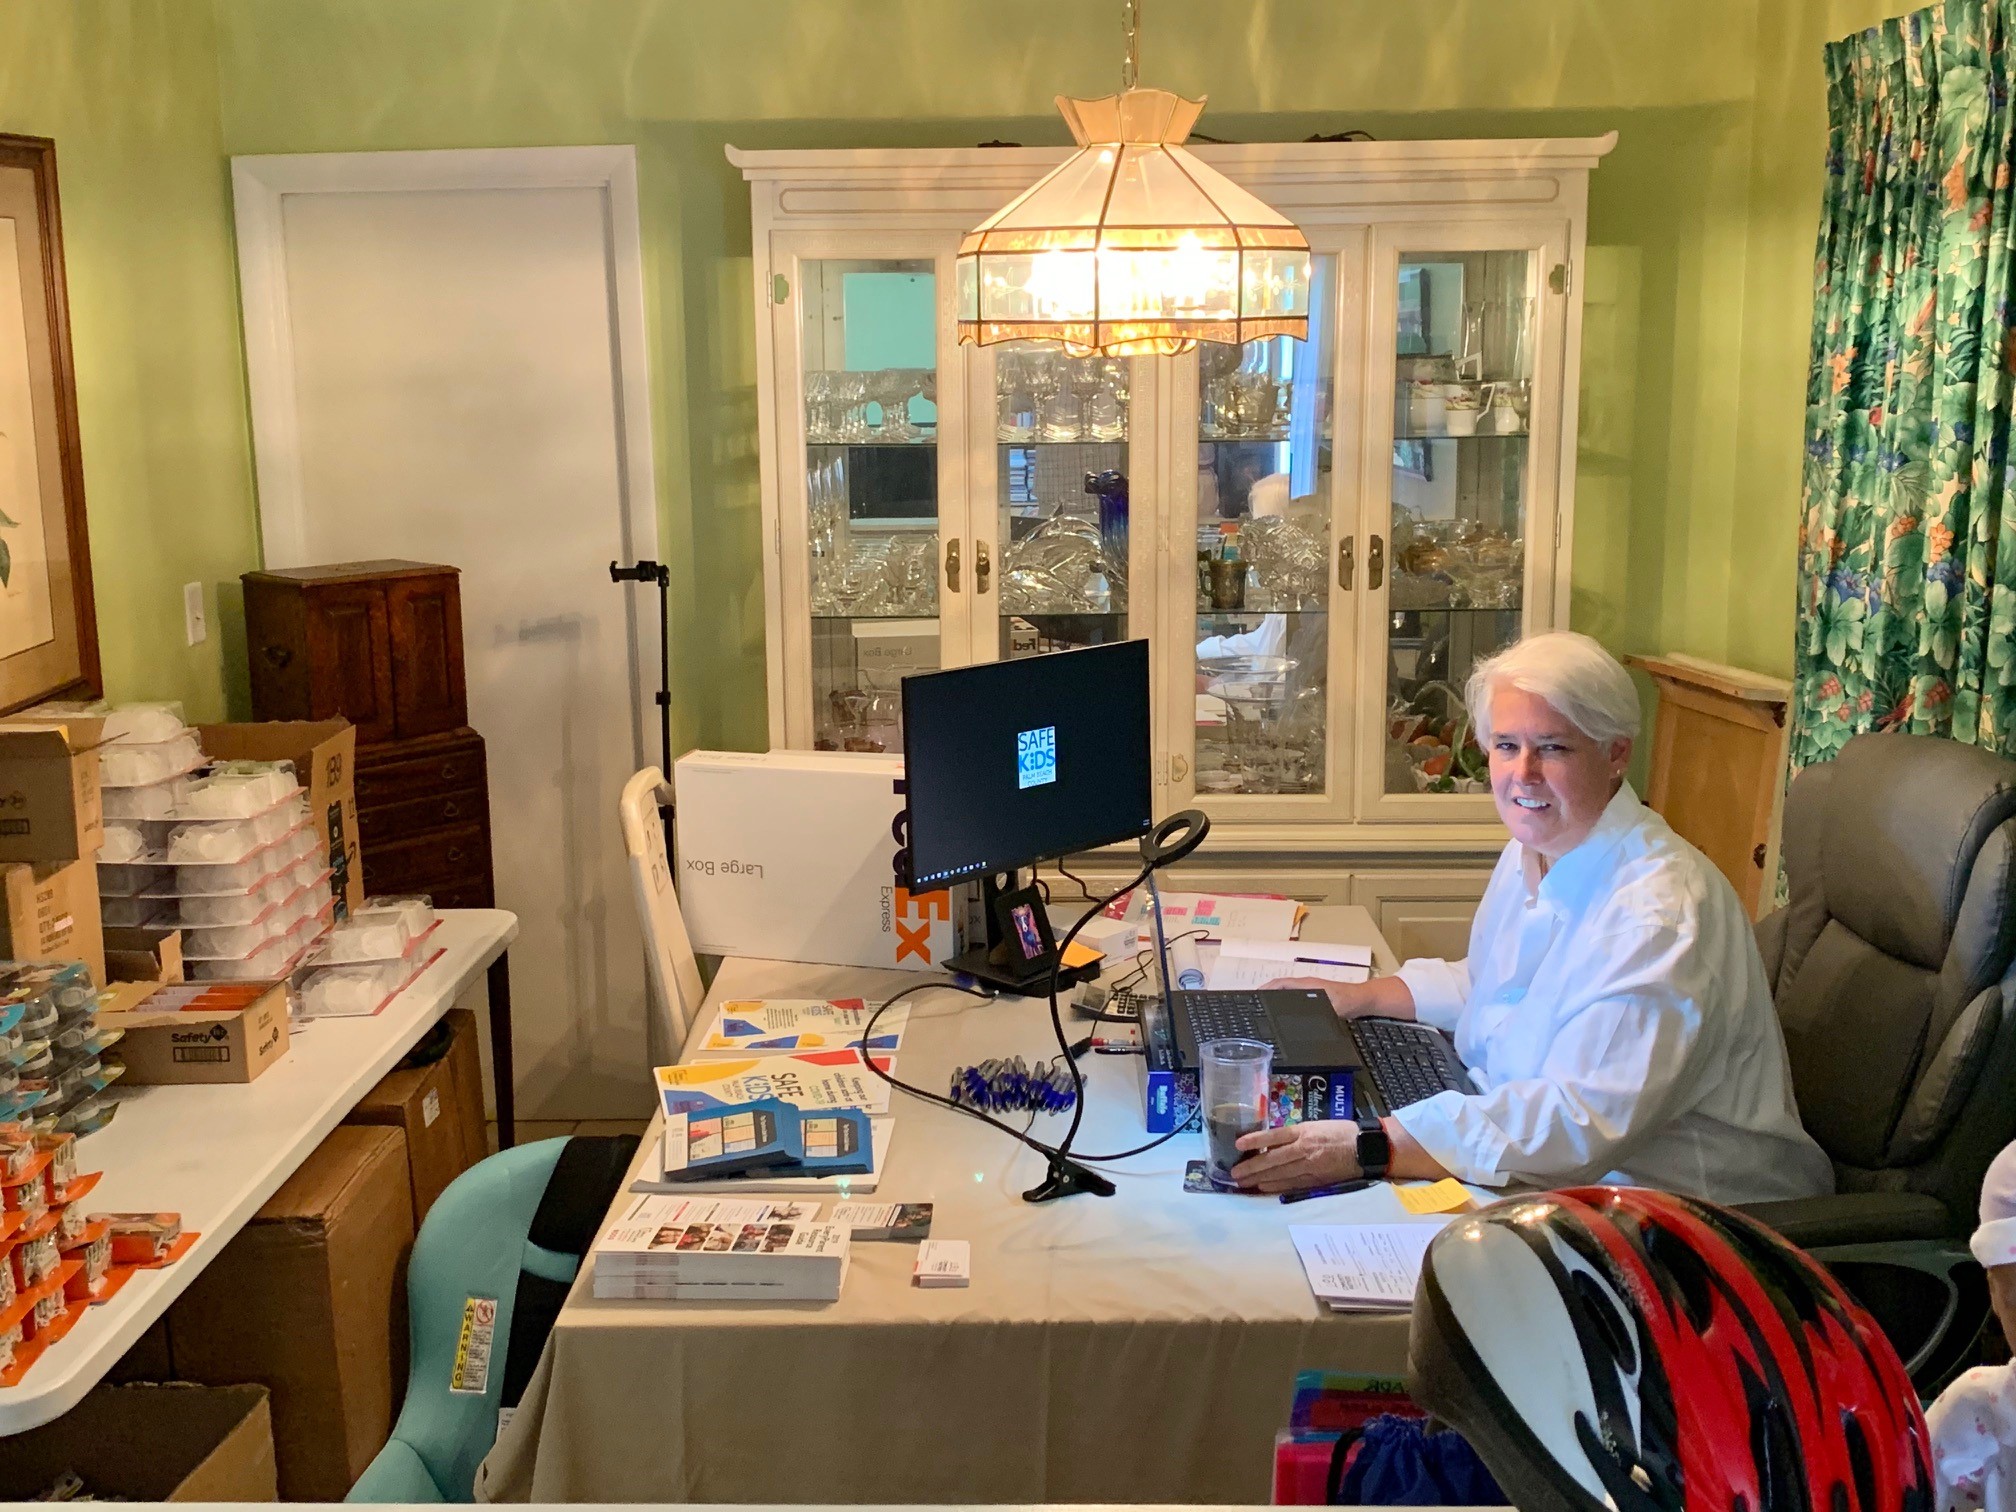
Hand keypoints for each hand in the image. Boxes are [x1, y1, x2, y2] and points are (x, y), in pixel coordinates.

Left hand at [1230, 1119, 1362, 1193]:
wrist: (1366, 1147)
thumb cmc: (1341, 1132)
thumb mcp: (1316, 1125)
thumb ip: (1295, 1134)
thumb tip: (1273, 1142)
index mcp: (1304, 1131)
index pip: (1274, 1136)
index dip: (1255, 1140)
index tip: (1238, 1145)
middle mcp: (1304, 1148)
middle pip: (1273, 1159)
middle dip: (1252, 1167)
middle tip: (1234, 1174)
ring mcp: (1310, 1166)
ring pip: (1280, 1174)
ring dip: (1260, 1179)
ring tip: (1243, 1183)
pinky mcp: (1317, 1180)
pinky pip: (1293, 1184)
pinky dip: (1277, 1186)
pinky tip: (1264, 1188)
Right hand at [1264, 975, 1385, 1018]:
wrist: (1364, 1000)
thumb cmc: (1348, 1001)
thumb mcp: (1331, 1008)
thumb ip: (1316, 1010)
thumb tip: (1298, 1018)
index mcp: (1306, 984)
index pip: (1280, 983)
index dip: (1265, 989)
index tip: (1254, 996)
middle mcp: (1306, 985)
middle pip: (1280, 987)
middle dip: (1266, 994)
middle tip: (1255, 1006)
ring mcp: (1311, 991)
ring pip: (1287, 992)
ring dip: (1275, 997)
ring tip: (1265, 1010)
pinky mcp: (1315, 998)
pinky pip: (1294, 998)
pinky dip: (1285, 1002)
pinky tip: (1284, 1014)